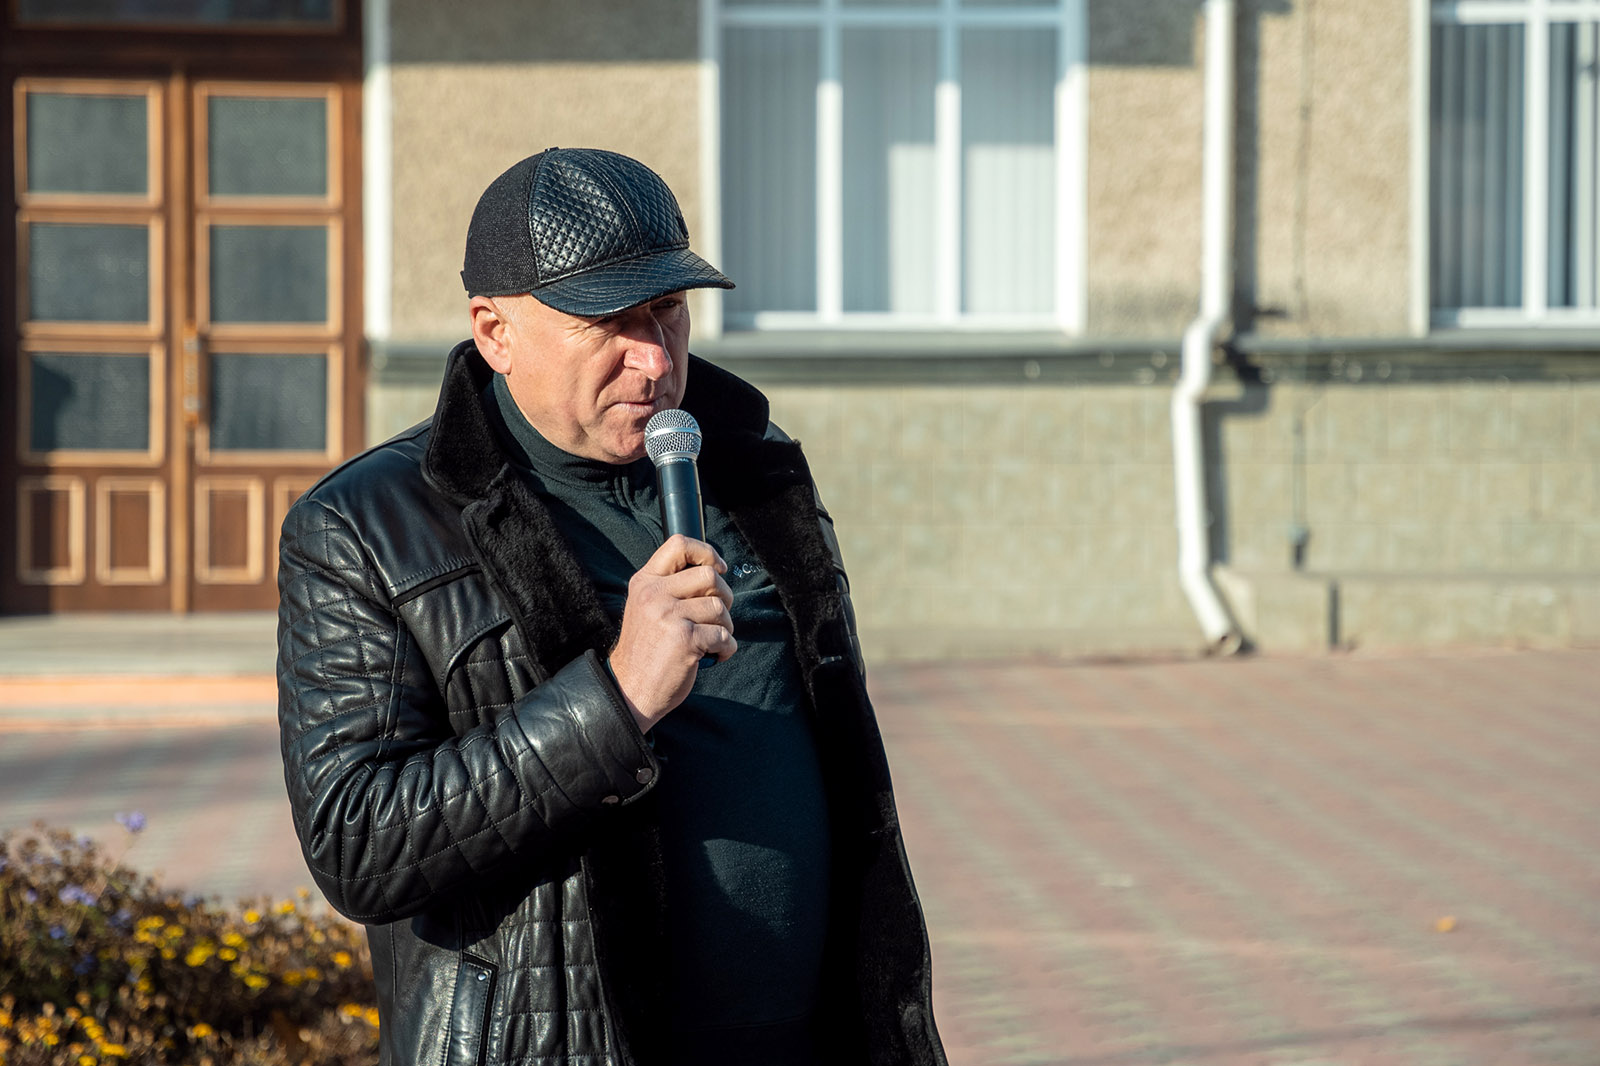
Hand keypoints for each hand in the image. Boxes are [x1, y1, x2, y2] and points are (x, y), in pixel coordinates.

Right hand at [607, 535, 735, 731]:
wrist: (628, 691)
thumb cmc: (645, 652)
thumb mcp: (647, 609)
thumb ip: (670, 588)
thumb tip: (714, 572)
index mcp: (645, 582)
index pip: (679, 545)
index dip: (707, 552)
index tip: (719, 568)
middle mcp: (654, 594)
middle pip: (709, 576)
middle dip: (724, 596)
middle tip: (718, 616)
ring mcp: (669, 616)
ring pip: (719, 607)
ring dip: (726, 627)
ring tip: (713, 641)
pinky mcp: (685, 639)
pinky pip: (724, 636)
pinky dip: (727, 649)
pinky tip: (714, 657)